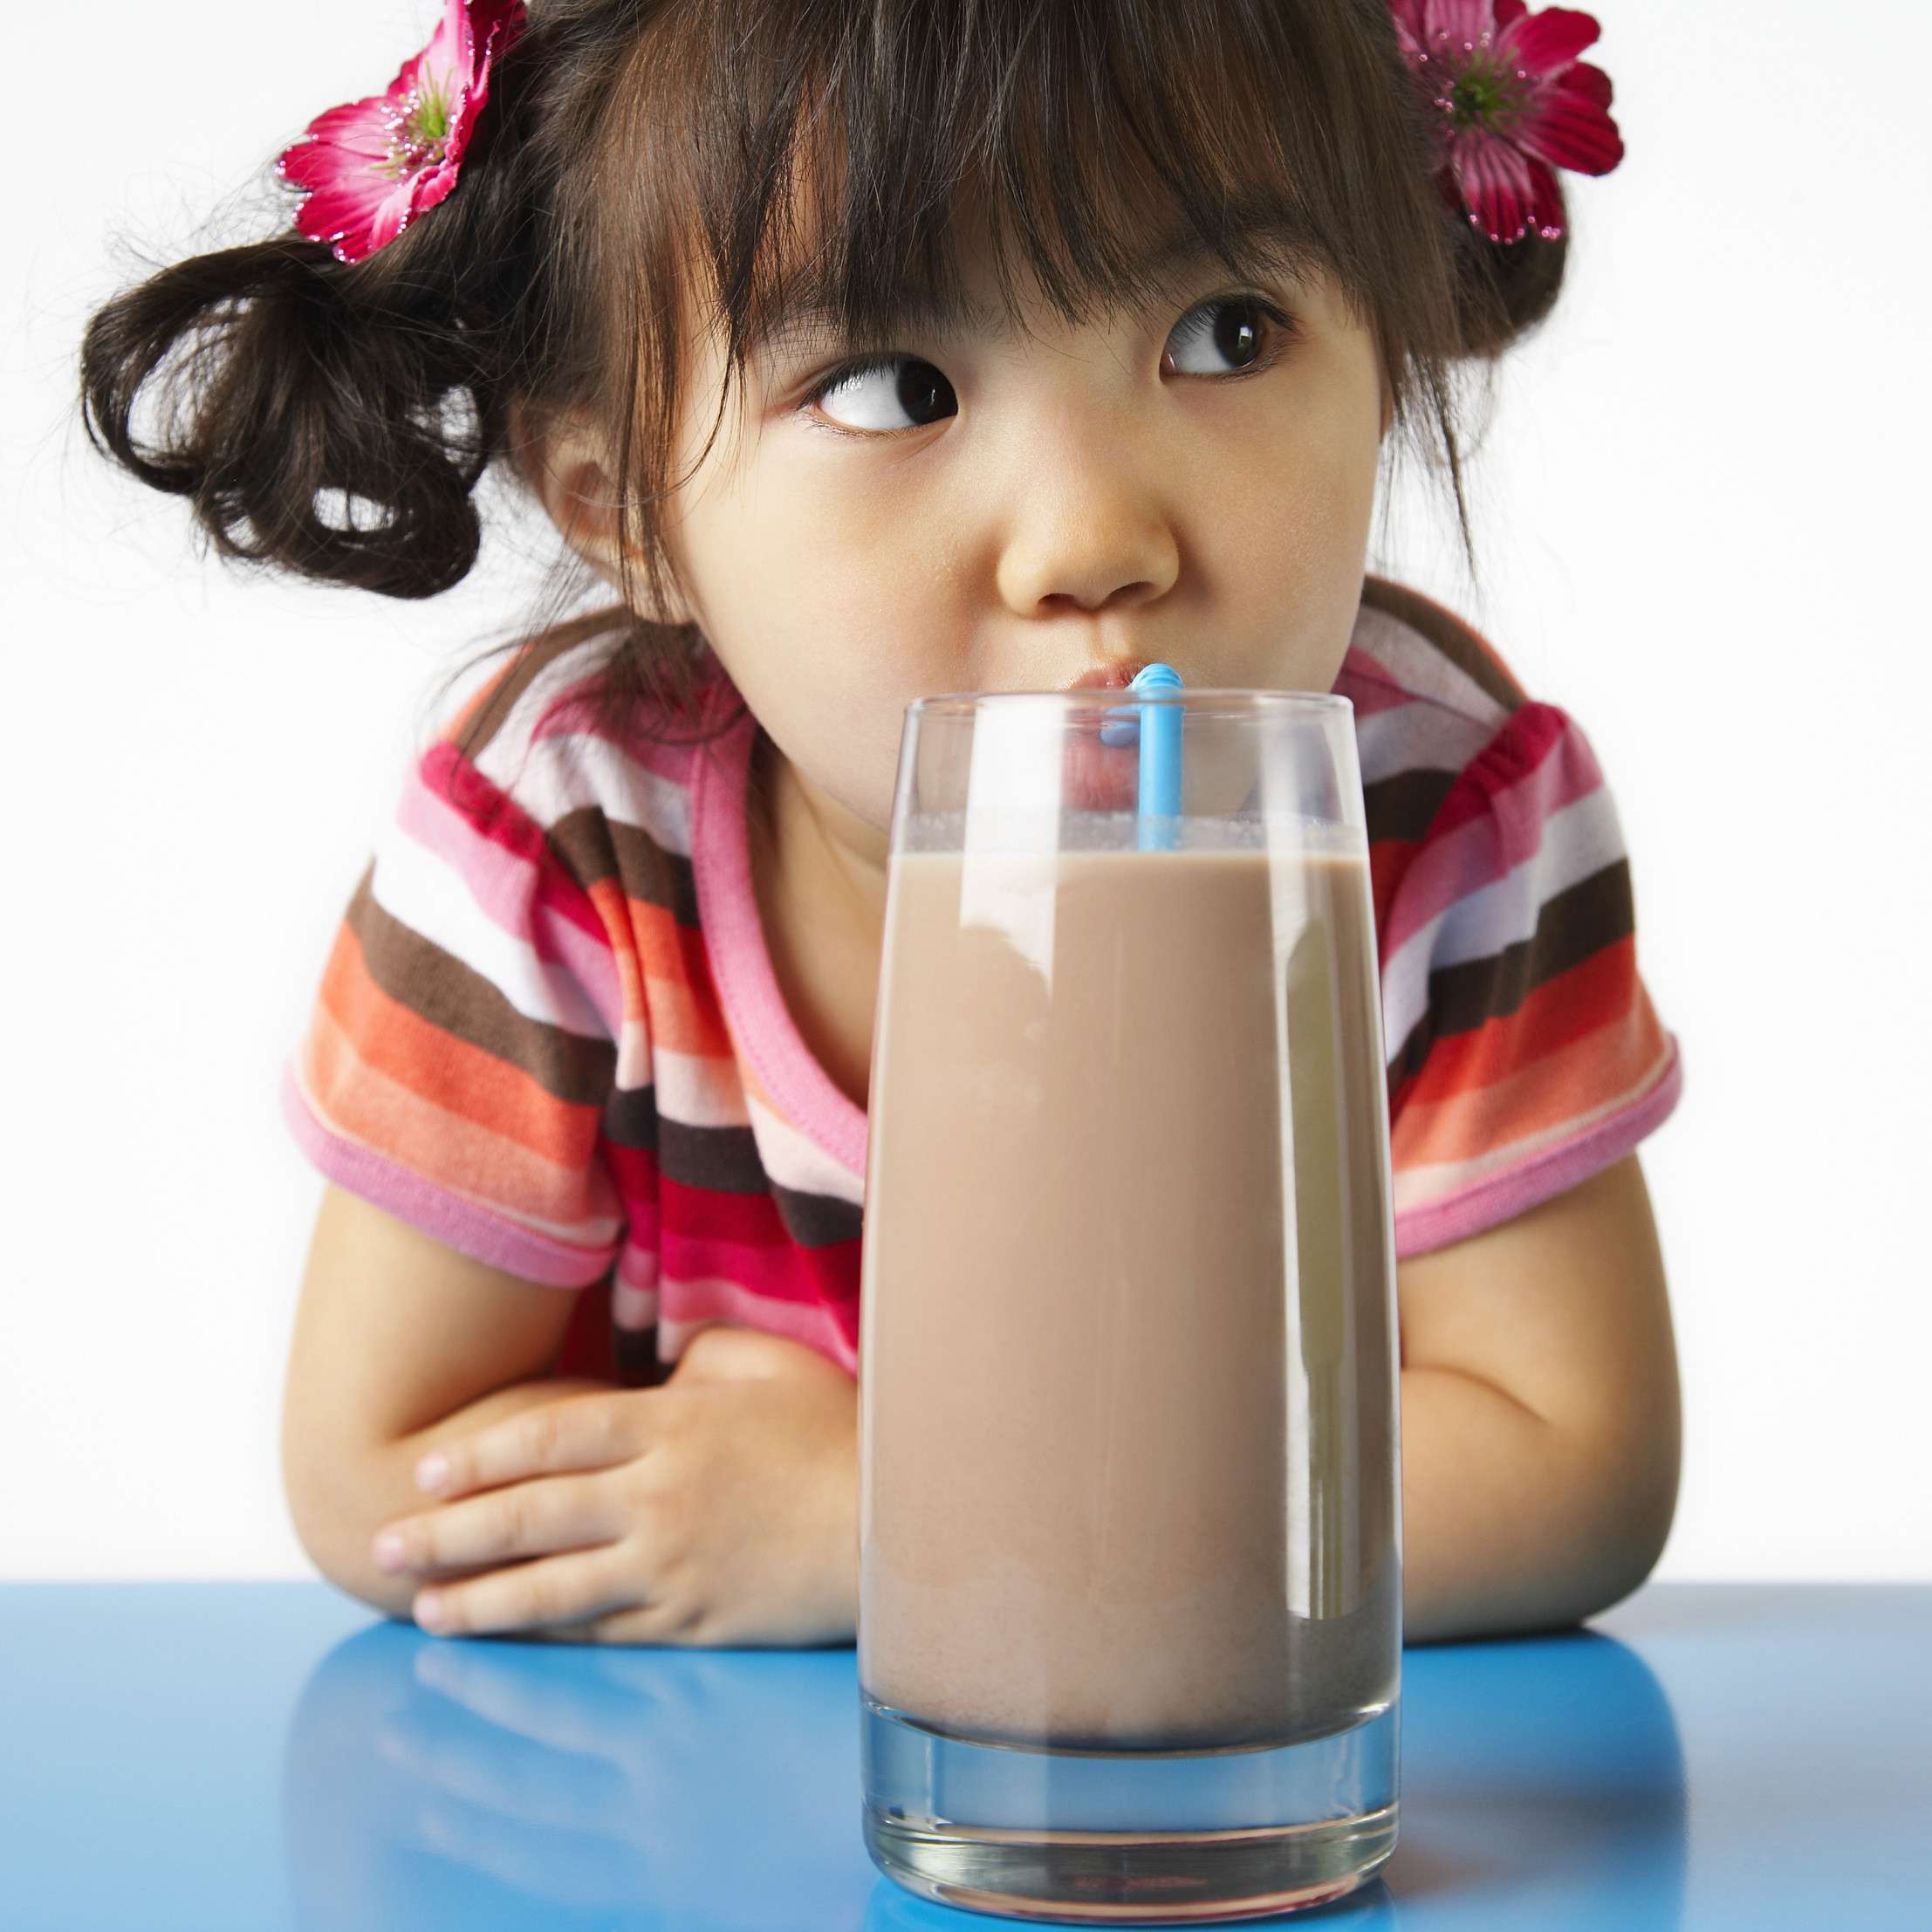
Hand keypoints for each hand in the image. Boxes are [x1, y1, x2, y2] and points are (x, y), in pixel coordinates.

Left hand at [369, 1326, 858, 1646]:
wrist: (899, 1519)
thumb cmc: (836, 1426)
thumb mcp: (766, 1361)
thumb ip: (697, 1359)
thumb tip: (655, 1372)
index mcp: (669, 1426)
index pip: (549, 1438)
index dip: (479, 1456)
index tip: (423, 1470)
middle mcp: (656, 1498)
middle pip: (530, 1518)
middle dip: (448, 1535)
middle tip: (383, 1549)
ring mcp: (672, 1567)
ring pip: (553, 1589)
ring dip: (479, 1601)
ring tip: (426, 1612)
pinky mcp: (696, 1620)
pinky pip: (607, 1632)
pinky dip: (551, 1637)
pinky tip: (513, 1639)